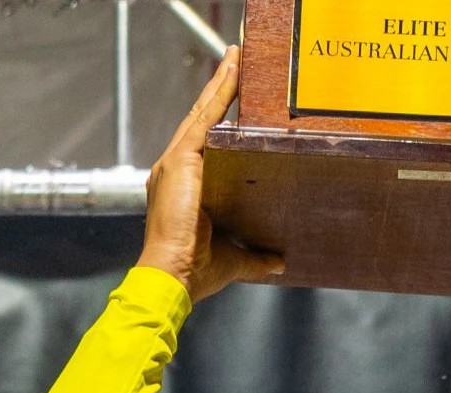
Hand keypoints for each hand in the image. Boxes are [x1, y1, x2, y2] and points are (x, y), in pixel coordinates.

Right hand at [137, 47, 282, 303]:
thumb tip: (277, 261)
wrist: (173, 276)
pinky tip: (233, 74)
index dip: (216, 118)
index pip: (202, 143)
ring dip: (220, 84)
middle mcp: (174, 170)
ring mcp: (175, 162)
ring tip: (236, 58)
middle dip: (218, 90)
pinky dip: (219, 95)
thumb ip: (256, 256)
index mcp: (182, 189)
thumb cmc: (194, 271)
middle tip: (234, 61)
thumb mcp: (235, 258)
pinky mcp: (181, 160)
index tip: (230, 95)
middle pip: (200, 120)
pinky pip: (204, 119)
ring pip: (201, 113)